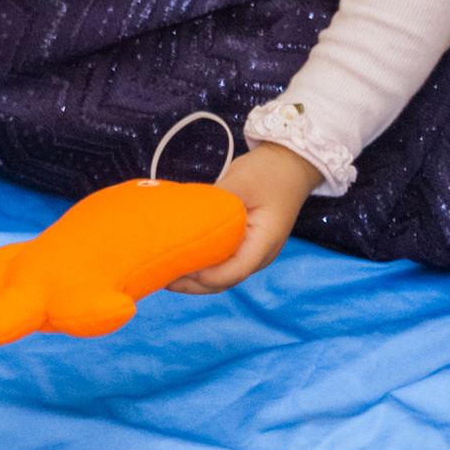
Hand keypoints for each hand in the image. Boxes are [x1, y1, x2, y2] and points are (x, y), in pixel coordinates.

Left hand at [167, 139, 316, 291]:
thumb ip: (219, 201)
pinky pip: (219, 259)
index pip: (234, 271)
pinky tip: (179, 256)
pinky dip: (200, 261)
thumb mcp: (243, 181)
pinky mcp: (241, 243)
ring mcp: (250, 251)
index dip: (206, 275)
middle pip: (224, 279)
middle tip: (160, 278)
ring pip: (220, 273)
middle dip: (192, 284)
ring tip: (164, 272)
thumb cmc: (268, 173)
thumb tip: (192, 217)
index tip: (178, 270)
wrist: (288, 165)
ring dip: (193, 276)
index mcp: (263, 244)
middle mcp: (257, 255)